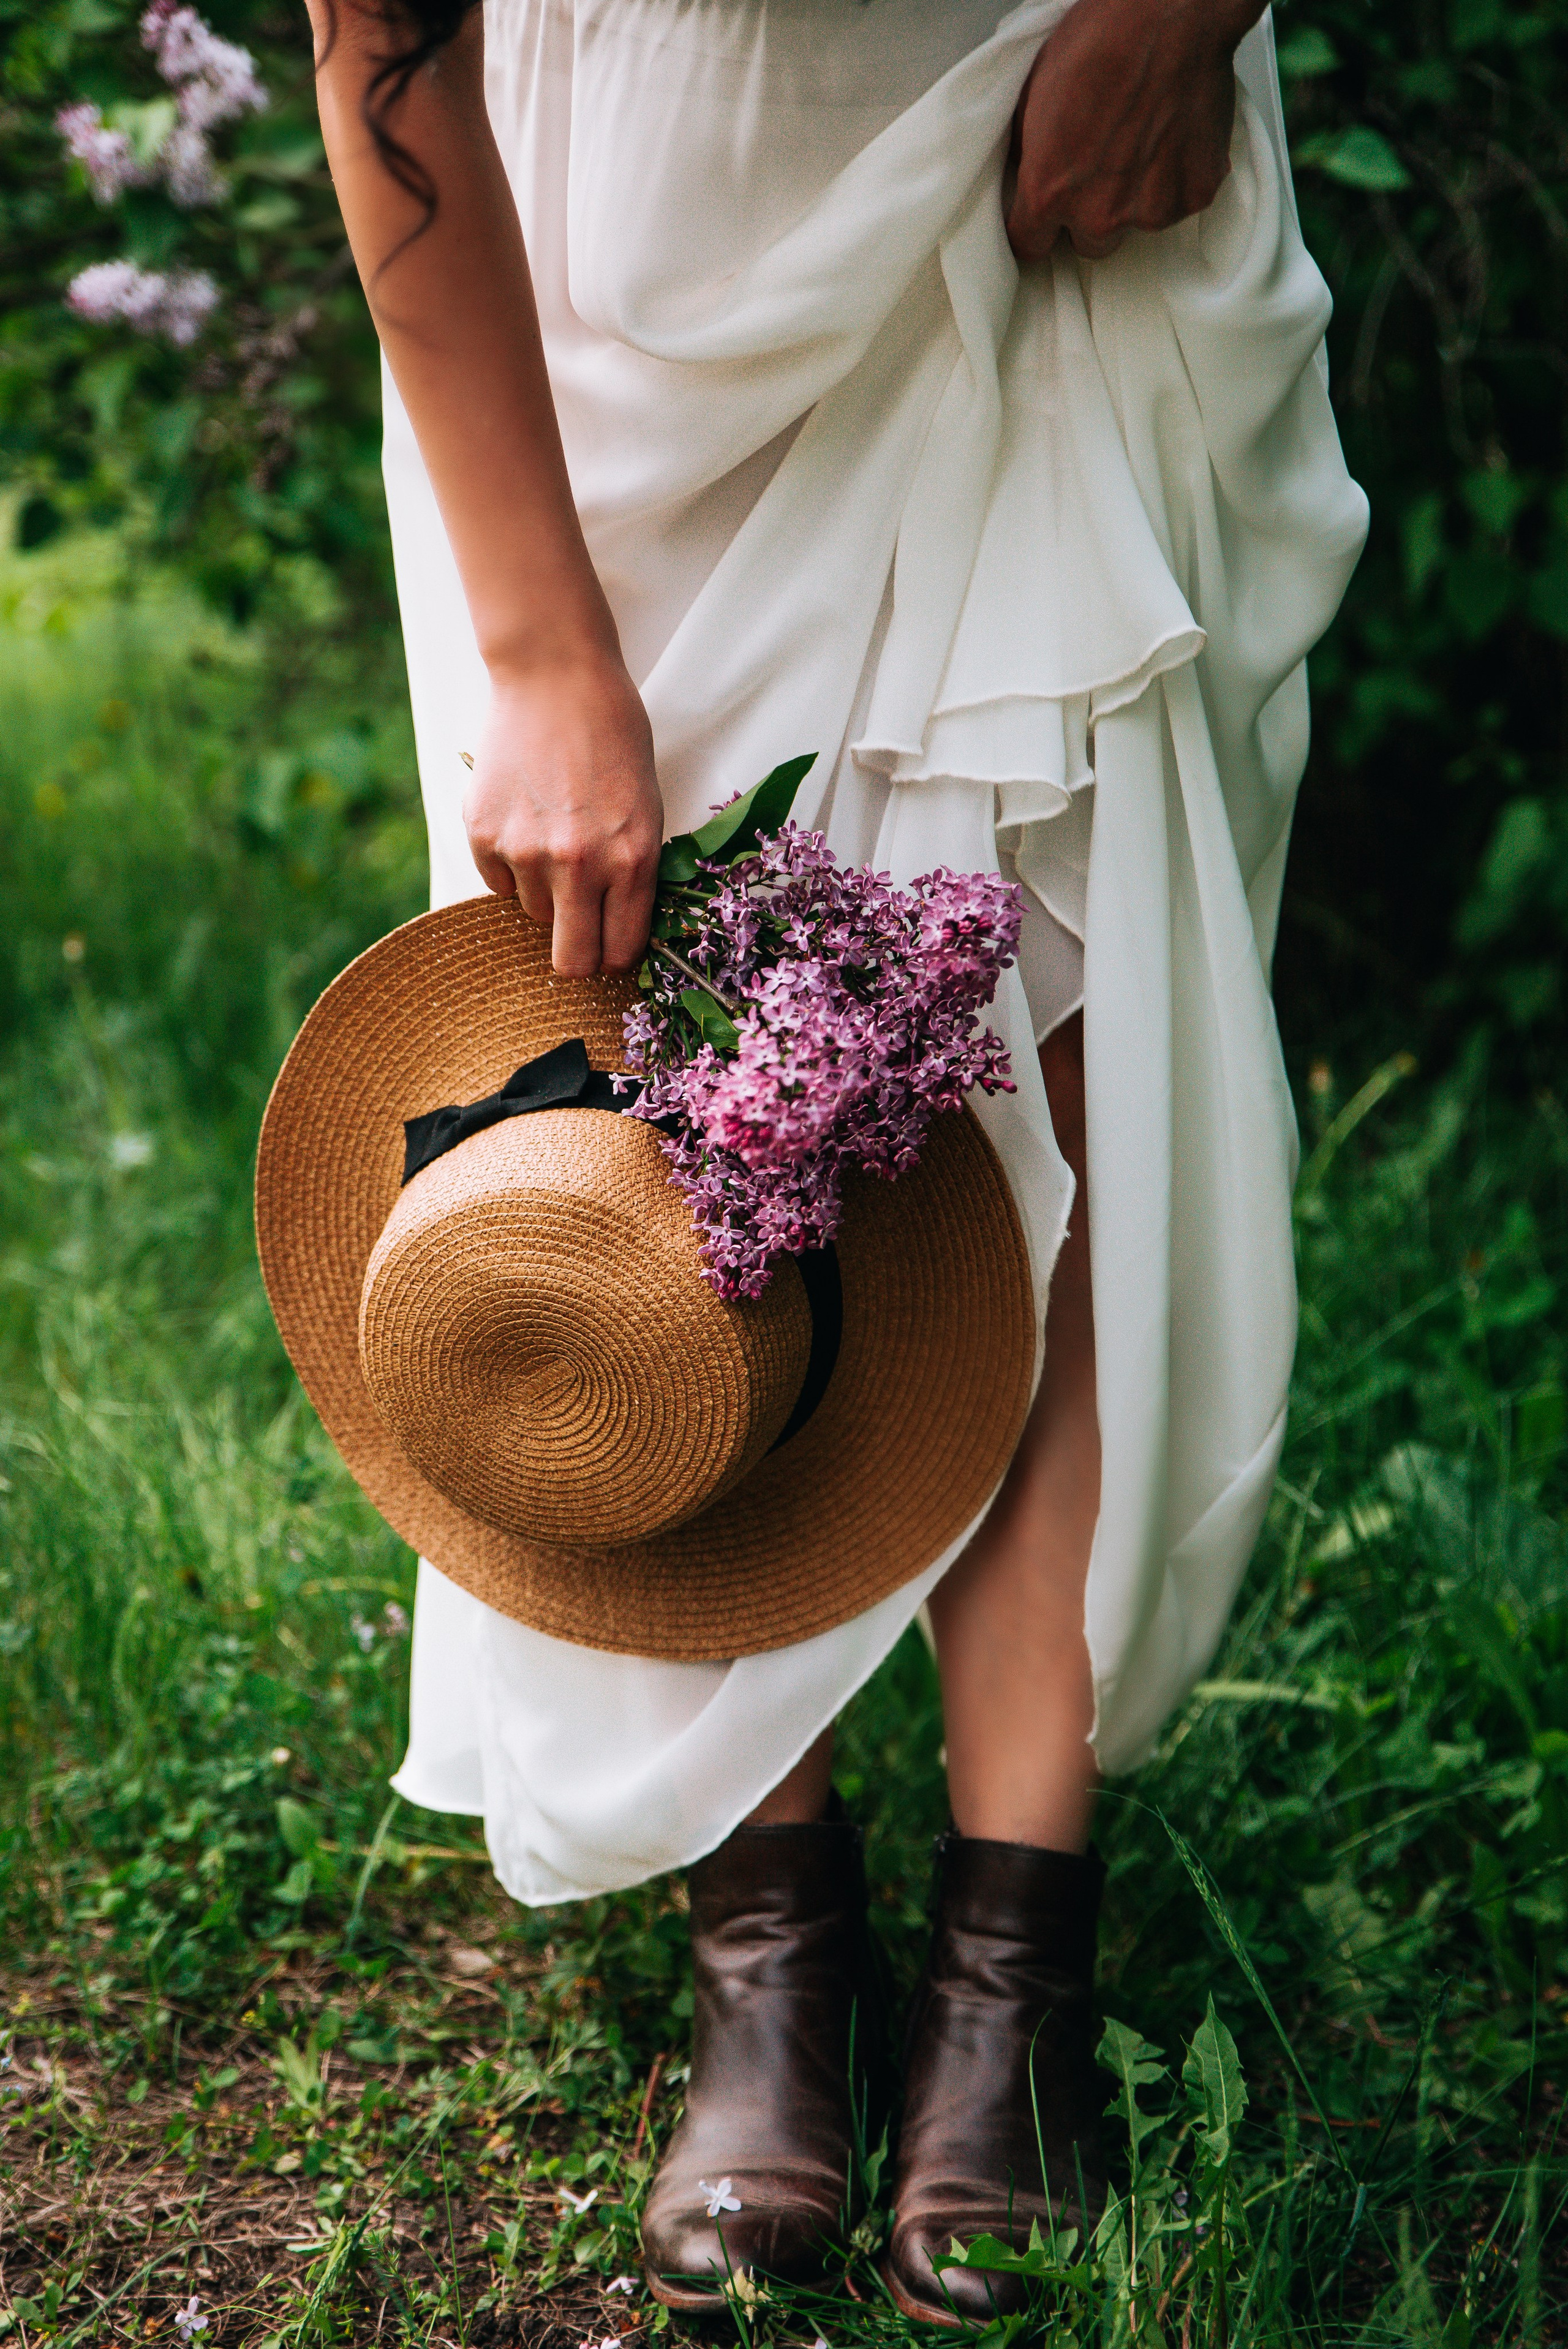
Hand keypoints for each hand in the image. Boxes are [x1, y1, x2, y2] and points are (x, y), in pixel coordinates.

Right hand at [464, 655, 663, 977]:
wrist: (555, 677)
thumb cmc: (612, 737)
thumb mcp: (647, 810)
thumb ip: (633, 875)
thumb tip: (615, 934)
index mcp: (631, 860)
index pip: (619, 952)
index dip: (614, 958)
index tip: (609, 948)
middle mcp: (579, 864)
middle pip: (570, 961)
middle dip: (577, 956)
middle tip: (578, 933)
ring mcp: (526, 852)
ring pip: (534, 913)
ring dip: (544, 890)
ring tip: (553, 834)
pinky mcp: (483, 834)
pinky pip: (496, 883)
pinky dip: (509, 865)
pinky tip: (523, 819)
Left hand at [1006, 0, 1261, 262]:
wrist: (1169, 12)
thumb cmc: (1101, 39)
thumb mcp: (1034, 95)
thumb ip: (1031, 152)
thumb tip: (1030, 171)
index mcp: (1049, 194)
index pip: (1030, 246)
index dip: (1036, 227)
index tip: (1045, 214)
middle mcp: (1099, 215)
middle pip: (1088, 243)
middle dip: (1091, 213)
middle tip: (1103, 165)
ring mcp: (1152, 210)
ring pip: (1137, 223)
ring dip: (1138, 194)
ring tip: (1145, 138)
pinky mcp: (1196, 194)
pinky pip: (1180, 200)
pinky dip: (1177, 176)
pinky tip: (1174, 134)